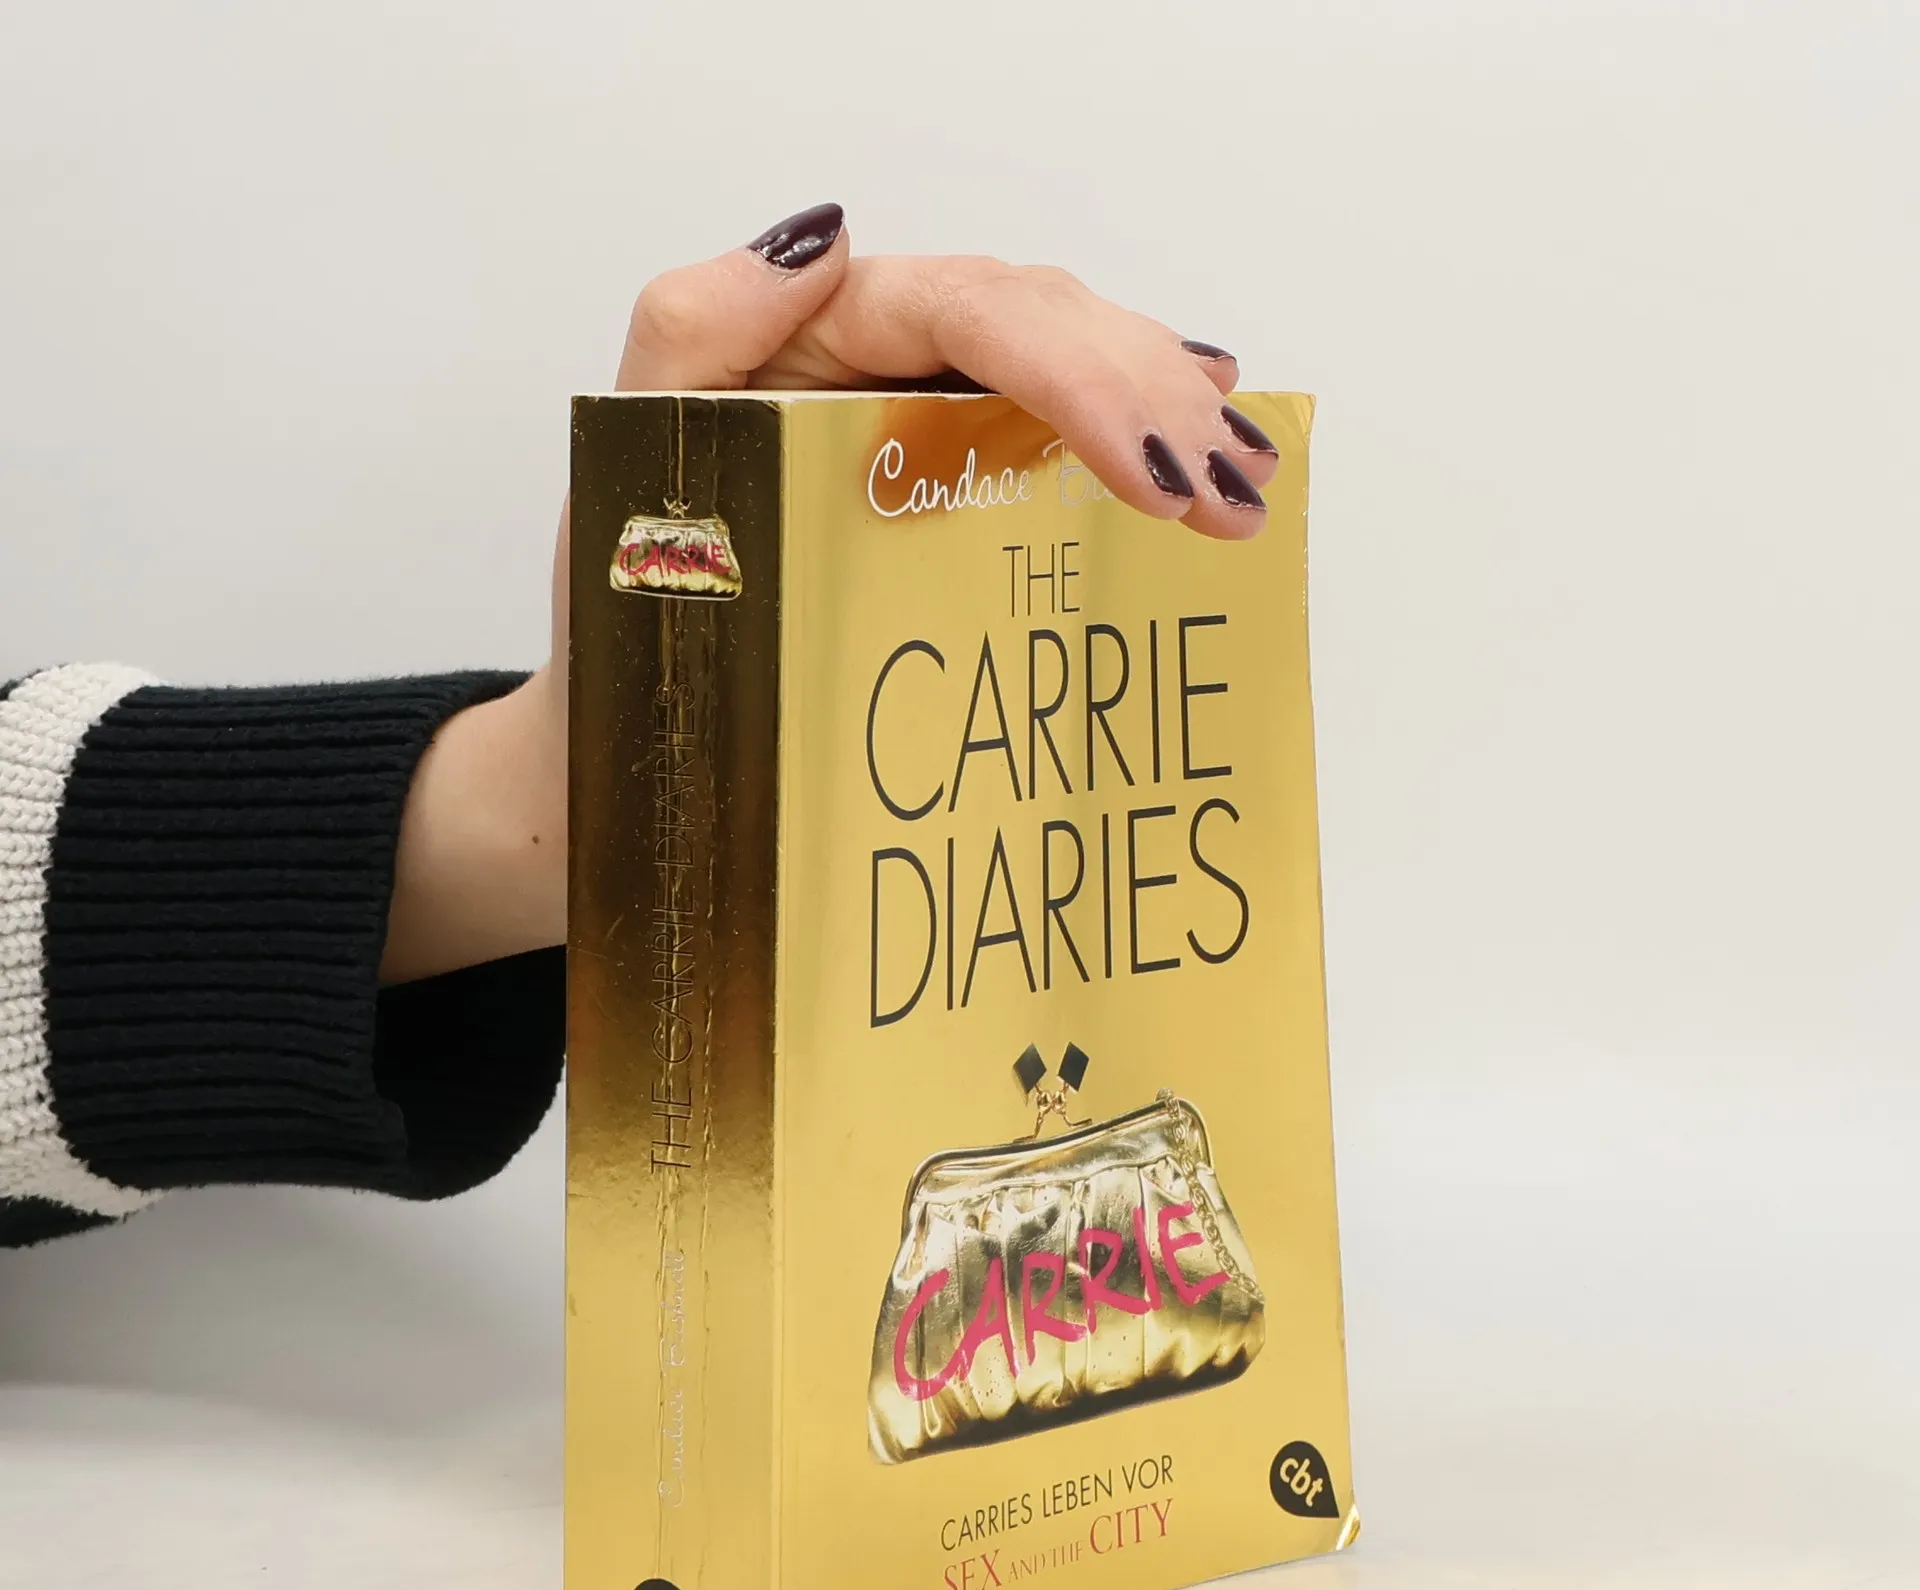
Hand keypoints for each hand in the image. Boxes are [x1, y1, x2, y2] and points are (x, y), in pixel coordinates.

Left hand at [381, 204, 1276, 982]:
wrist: (629, 754)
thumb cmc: (626, 623)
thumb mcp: (631, 471)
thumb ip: (695, 332)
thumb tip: (823, 238)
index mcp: (812, 347)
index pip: (969, 312)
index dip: (1076, 371)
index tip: (1150, 471)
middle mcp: (877, 370)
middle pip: (1041, 329)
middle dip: (1147, 397)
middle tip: (1226, 498)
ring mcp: (919, 432)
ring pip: (1066, 371)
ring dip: (1167, 414)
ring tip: (1241, 482)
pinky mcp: (948, 498)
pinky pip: (1052, 442)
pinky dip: (1135, 439)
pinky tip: (1199, 449)